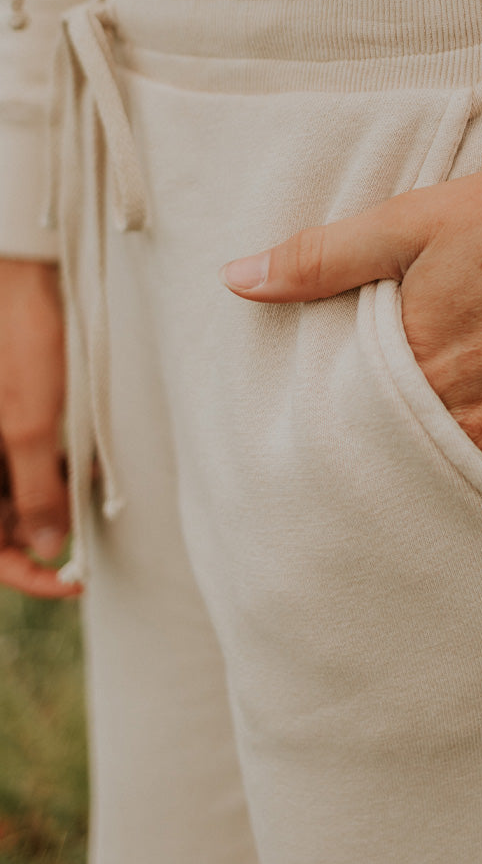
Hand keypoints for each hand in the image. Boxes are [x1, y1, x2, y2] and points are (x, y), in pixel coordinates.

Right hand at [0, 259, 78, 596]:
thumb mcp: (30, 426)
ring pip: (18, 493)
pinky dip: (56, 469)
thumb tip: (49, 548)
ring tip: (91, 487)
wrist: (24, 283)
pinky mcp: (11, 419)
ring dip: (54, 499)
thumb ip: (37, 491)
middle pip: (2, 522)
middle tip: (87, 532)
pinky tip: (88, 463)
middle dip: (42, 534)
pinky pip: (29, 461)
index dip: (24, 574)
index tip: (71, 581)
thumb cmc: (20, 347)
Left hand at [221, 129, 481, 513]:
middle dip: (361, 487)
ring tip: (389, 520)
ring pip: (451, 509)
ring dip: (420, 513)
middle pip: (392, 479)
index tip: (289, 453)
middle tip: (322, 507)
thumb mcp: (420, 218)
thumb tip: (236, 280)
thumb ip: (325, 257)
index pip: (341, 432)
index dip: (314, 440)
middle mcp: (469, 425)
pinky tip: (471, 542)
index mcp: (419, 368)